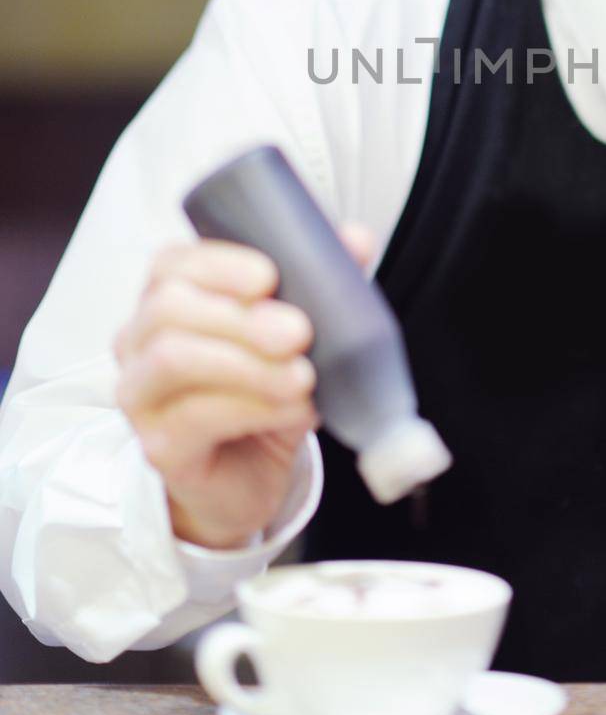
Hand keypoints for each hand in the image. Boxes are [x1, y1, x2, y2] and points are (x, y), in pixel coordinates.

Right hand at [115, 221, 376, 549]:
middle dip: (239, 317)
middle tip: (300, 332)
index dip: (220, 264)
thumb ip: (321, 282)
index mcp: (168, 296)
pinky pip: (193, 417)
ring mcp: (139, 394)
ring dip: (248, 364)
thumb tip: (356, 239)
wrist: (250, 475)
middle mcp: (139, 340)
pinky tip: (294, 408)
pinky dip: (253, 407)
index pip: (173, 264)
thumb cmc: (266, 390)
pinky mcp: (157, 446)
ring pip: (174, 360)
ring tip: (303, 376)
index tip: (270, 276)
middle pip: (169, 308)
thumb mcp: (299, 333)